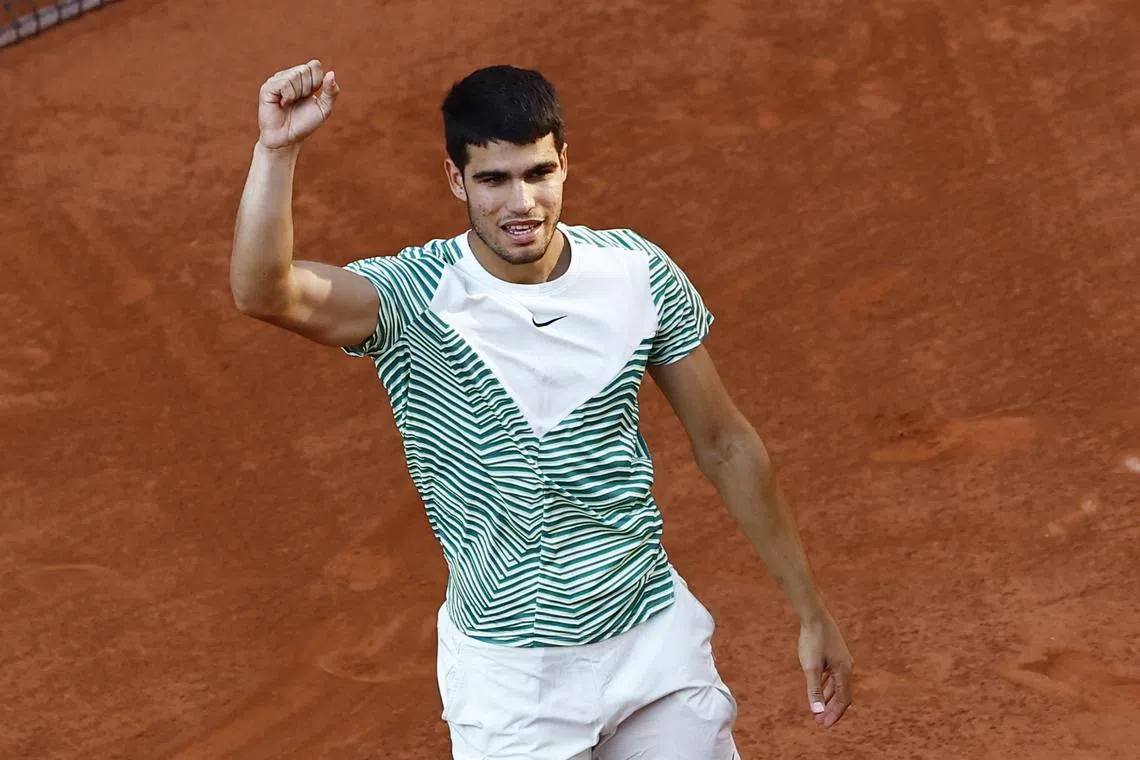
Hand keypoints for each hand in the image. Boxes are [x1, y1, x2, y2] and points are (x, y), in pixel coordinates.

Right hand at [257, 59, 339, 149]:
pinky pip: (284, 83)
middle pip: (305, 70)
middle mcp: (289, 75)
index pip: (315, 65)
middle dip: (307, 89)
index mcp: (303, 78)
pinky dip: (288, 96)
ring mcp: (277, 80)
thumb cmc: (304, 124)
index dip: (317, 82)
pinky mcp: (268, 87)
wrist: (287, 139)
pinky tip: (282, 104)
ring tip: (289, 104)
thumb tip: (331, 73)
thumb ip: (331, 92)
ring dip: (297, 94)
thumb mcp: (324, 109)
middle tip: (298, 102)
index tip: (311, 96)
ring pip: (295, 75)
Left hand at [798, 610, 853, 726]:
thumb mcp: (811, 667)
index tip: (824, 724)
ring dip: (828, 698)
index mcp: (844, 671)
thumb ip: (814, 689)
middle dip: (831, 708)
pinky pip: (832, 675)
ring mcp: (841, 659)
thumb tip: (818, 711)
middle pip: (842, 694)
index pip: (843, 699)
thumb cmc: (812, 641)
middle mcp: (847, 666)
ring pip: (837, 685)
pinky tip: (818, 689)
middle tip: (820, 720)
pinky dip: (826, 686)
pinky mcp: (834, 654)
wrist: (813, 615)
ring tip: (818, 709)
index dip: (835, 713)